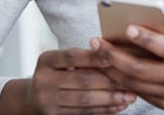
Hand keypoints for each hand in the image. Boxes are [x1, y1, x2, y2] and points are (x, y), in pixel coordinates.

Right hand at [0, 48, 135, 114]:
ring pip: (84, 99)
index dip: (95, 58)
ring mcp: (46, 100)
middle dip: (110, 82)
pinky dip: (103, 110)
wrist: (32, 99)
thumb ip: (84, 58)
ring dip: (111, 99)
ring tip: (130, 96)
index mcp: (46, 60)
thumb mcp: (63, 61)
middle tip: (131, 81)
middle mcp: (43, 80)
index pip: (73, 57)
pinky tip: (118, 106)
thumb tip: (115, 55)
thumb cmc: (57, 74)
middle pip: (82, 80)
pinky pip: (83, 112)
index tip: (116, 59)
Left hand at [90, 12, 163, 110]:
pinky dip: (120, 80)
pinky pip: (137, 92)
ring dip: (112, 69)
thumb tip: (162, 16)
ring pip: (134, 83)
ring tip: (98, 54)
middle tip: (97, 42)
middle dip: (115, 55)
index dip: (147, 39)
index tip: (128, 27)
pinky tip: (109, 68)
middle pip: (142, 68)